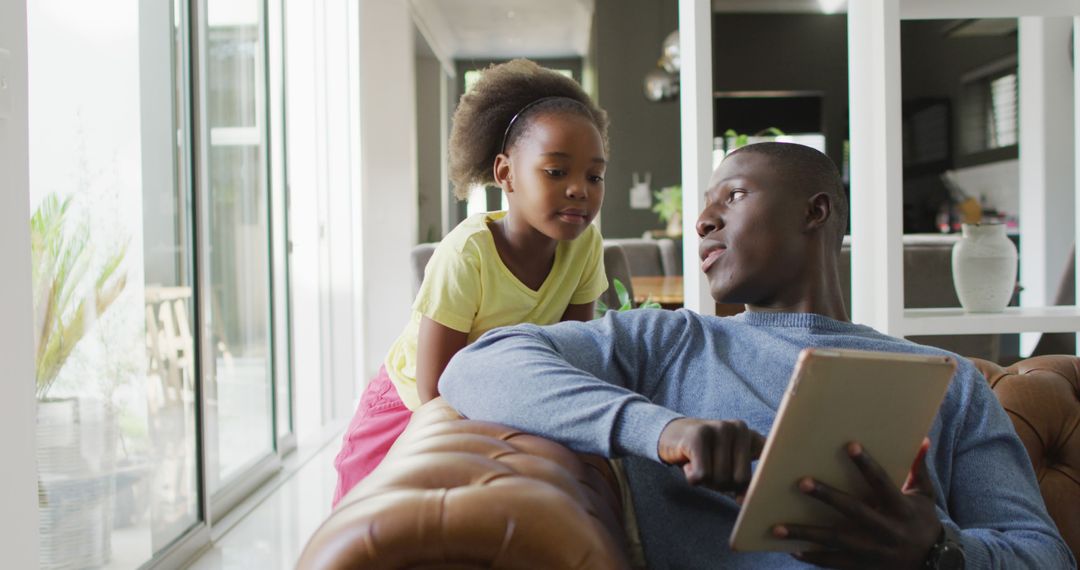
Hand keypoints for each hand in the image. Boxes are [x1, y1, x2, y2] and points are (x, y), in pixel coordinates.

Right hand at [657, 418, 765, 494]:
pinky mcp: (698, 435)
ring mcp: (719, 428)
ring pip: (719, 478)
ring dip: (706, 481)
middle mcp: (739, 428)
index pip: (766, 465)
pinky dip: (693, 478)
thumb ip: (743, 481)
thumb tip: (744, 502)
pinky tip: (689, 465)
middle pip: (739, 479)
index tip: (761, 493)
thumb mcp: (730, 462)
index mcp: (751, 436)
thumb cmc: (706, 455)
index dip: (762, 484)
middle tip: (711, 472)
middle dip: (723, 484)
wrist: (672, 433)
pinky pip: (702, 474)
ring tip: (699, 465)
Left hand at [773, 438, 942, 568]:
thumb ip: (919, 469)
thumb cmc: (924, 523)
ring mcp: (873, 551)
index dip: (867, 464)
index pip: (882, 482)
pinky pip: (834, 563)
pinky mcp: (864, 567)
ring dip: (806, 534)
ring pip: (835, 541)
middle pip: (853, 511)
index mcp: (901, 508)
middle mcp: (886, 530)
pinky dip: (813, 557)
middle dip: (827, 496)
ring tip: (777, 527)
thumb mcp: (925, 496)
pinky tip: (792, 550)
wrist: (935, 564)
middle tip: (801, 482)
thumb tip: (923, 439)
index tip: (850, 445)